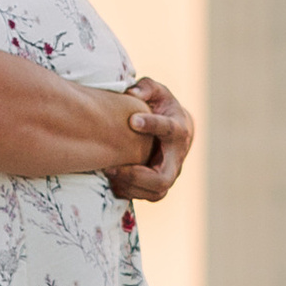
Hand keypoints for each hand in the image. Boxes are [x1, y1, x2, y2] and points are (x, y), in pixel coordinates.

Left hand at [108, 74, 192, 201]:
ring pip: (155, 193)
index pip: (168, 129)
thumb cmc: (161, 106)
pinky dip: (127, 191)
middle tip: (111, 167)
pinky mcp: (160, 186)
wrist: (176, 130)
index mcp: (177, 130)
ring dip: (129, 186)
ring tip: (108, 172)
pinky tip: (111, 180)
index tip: (132, 120)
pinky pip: (146, 196)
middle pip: (163, 178)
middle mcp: (176, 157)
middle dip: (136, 175)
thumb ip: (145, 88)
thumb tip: (132, 93)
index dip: (152, 125)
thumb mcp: (157, 91)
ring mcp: (170, 174)